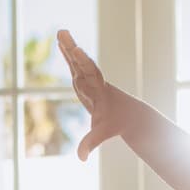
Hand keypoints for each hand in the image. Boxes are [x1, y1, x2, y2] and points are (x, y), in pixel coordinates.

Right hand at [57, 29, 128, 160]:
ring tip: (60, 32)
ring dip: (68, 47)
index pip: (90, 76)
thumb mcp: (103, 133)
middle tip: (65, 35)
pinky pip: (75, 65)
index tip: (76, 52)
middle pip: (82, 64)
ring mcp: (90, 80)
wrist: (129, 114)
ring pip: (78, 62)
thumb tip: (81, 158)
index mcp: (100, 92)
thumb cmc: (116, 123)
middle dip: (73, 51)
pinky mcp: (85, 80)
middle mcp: (94, 82)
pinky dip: (68, 54)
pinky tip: (61, 43)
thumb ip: (91, 143)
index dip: (83, 64)